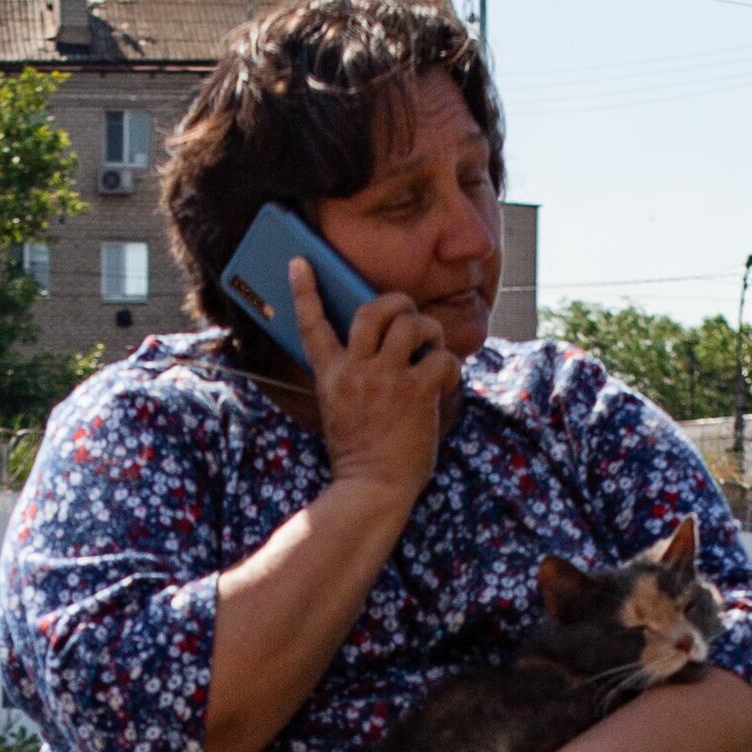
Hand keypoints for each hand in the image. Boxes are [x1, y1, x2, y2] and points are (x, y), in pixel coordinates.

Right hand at [299, 258, 459, 507]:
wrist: (371, 489)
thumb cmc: (360, 454)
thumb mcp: (340, 408)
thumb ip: (352, 376)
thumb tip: (383, 347)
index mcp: (330, 376)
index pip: (311, 325)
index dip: (304, 290)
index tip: (300, 262)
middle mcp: (354, 371)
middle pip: (372, 311)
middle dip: (396, 302)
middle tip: (409, 312)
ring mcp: (385, 380)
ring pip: (412, 324)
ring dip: (430, 330)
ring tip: (432, 347)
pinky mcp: (416, 393)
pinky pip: (441, 358)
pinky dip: (450, 365)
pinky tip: (446, 380)